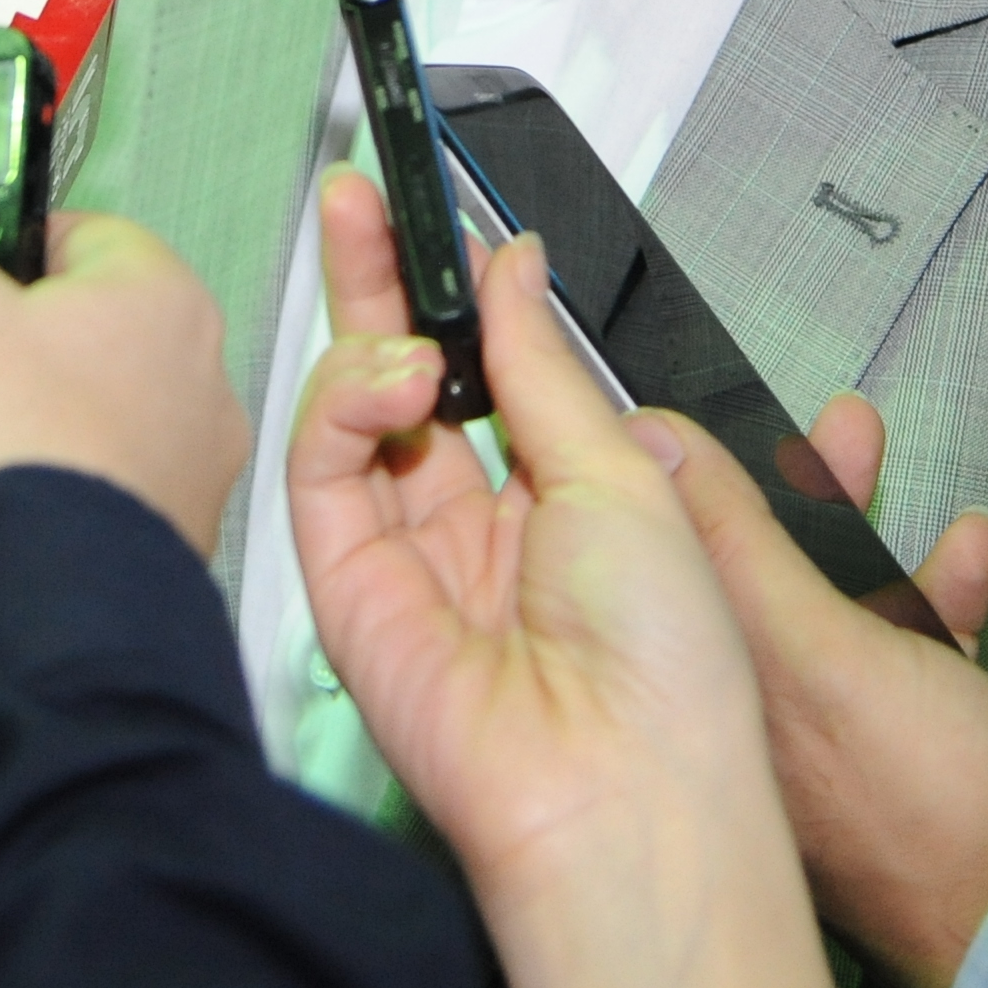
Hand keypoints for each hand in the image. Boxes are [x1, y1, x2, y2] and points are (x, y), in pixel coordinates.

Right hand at [285, 170, 783, 898]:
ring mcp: (407, 558)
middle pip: (408, 379)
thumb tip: (511, 267)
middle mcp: (478, 527)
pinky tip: (391, 379)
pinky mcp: (347, 590)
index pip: (490, 371)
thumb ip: (541, 364)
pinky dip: (344, 404)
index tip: (441, 215)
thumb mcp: (626, 471)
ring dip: (368, 341)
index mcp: (561, 503)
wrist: (623, 789)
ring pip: (354, 416)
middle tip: (356, 198)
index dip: (460, 292)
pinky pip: (320, 471)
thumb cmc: (667, 662)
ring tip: (406, 334)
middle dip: (379, 283)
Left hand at [641, 390, 987, 987]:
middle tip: (822, 425)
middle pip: (749, 573)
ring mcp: (836, 744)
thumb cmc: (929, 812)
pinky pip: (910, 649)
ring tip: (876, 450)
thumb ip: (735, 547)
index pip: (661, 565)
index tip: (691, 410)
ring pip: (831, 601)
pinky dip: (937, 593)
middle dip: (784, 484)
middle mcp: (757, 722)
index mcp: (705, 697)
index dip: (674, 480)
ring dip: (858, 522)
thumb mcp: (819, 648)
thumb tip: (650, 448)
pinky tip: (969, 552)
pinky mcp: (913, 757)